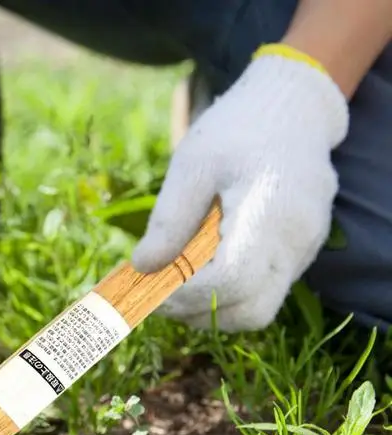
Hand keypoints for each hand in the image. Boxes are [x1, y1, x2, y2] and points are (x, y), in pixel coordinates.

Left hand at [132, 51, 349, 330]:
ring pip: (257, 311)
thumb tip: (143, 269)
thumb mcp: (192, 164)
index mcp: (270, 212)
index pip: (229, 281)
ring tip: (176, 277)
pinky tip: (202, 267)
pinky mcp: (302, 255)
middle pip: (248, 312)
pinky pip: (264, 293)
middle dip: (197, 311)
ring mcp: (305, 252)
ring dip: (211, 308)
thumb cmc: (237, 129)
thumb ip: (170, 220)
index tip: (145, 288)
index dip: (183, 295)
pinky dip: (228, 294)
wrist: (293, 108)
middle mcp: (297, 241)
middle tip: (156, 291)